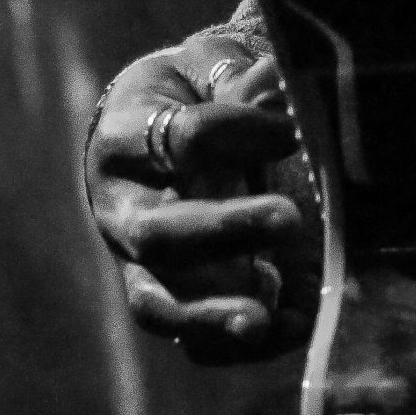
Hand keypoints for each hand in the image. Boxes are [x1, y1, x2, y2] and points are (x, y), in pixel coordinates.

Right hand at [85, 33, 322, 363]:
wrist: (157, 133)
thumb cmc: (192, 95)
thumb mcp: (210, 72)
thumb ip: (246, 84)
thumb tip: (286, 81)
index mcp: (127, 139)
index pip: (180, 140)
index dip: (240, 132)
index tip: (294, 131)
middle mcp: (121, 209)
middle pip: (158, 233)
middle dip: (224, 230)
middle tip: (289, 217)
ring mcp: (139, 265)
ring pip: (159, 302)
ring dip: (213, 314)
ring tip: (264, 320)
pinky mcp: (170, 300)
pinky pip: (192, 340)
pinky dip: (238, 342)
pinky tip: (293, 327)